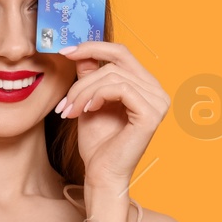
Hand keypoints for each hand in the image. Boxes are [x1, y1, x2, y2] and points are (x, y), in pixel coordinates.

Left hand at [52, 41, 169, 191]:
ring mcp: (158, 101)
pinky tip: (86, 111)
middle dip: (84, 75)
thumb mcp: (88, 101)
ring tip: (69, 111)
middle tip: (64, 96)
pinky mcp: (151, 113)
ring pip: (113, 75)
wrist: (101, 174)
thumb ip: (89, 76)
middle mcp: (157, 90)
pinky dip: (97, 96)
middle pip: (117, 60)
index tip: (65, 51)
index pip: (122, 53)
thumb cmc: (97, 143)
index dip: (93, 47)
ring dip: (83, 92)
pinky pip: (120, 88)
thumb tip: (81, 51)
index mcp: (145, 85)